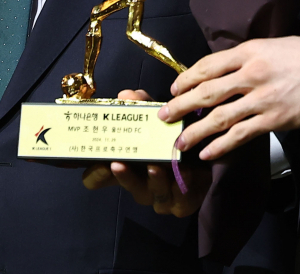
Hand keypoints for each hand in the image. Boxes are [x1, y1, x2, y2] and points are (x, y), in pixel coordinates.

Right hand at [81, 90, 210, 215]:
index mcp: (128, 169)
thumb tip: (127, 94)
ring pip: (154, 192)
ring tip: (155, 165)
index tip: (99, 161)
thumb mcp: (156, 121)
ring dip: (154, 179)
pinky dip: (183, 182)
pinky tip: (186, 170)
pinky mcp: (183, 204)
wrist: (204, 161)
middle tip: (118, 163)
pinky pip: (181, 198)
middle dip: (124, 176)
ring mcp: (161, 197)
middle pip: (128, 186)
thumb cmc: (172, 140)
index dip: (95, 174)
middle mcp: (141, 186)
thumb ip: (142, 108)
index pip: (98, 179)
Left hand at [159, 32, 299, 161]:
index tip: (175, 89)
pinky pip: (241, 134)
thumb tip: (231, 73)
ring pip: (218, 116)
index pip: (208, 65)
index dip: (187, 79)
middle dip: (180, 106)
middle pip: (206, 91)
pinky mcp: (276, 119)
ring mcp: (262, 97)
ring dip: (195, 131)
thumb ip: (253, 58)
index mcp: (251, 50)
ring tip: (179, 142)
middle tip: (164, 117)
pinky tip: (208, 152)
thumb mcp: (277, 46)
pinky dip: (221, 145)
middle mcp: (251, 72)